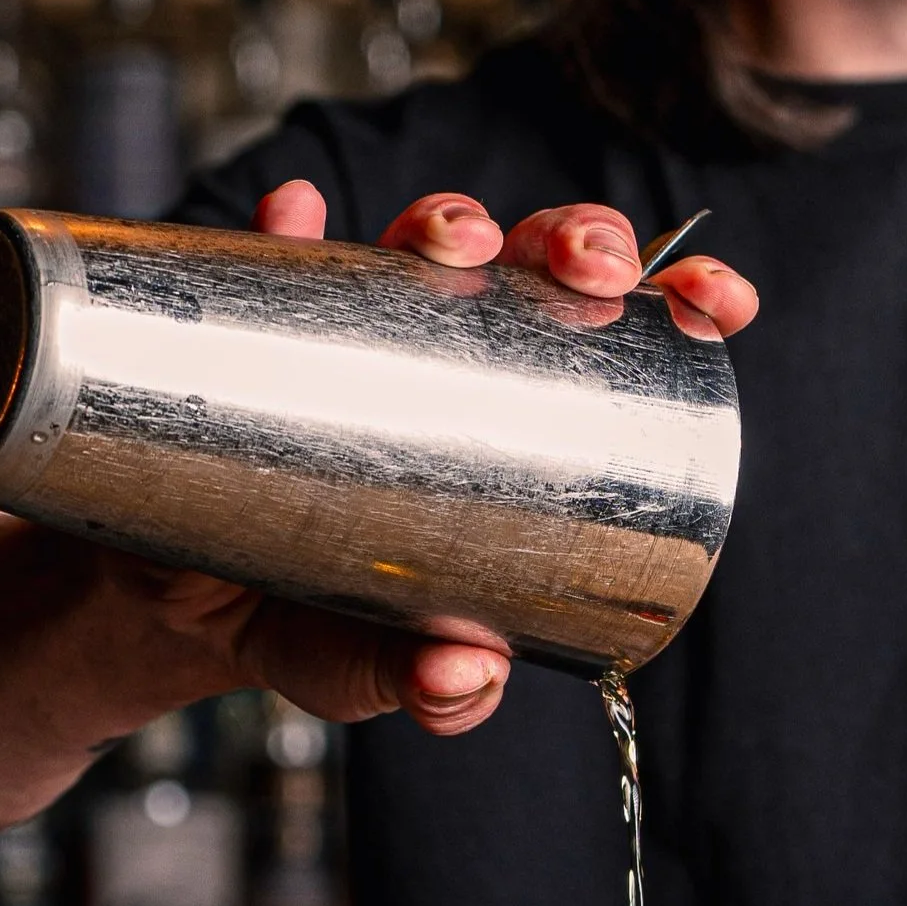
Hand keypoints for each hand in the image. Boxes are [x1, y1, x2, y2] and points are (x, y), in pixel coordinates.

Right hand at [195, 180, 758, 739]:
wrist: (189, 610)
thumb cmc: (323, 623)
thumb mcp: (384, 669)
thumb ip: (436, 688)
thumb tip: (467, 676)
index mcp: (529, 416)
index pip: (625, 337)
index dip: (683, 297)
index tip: (717, 306)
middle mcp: (458, 352)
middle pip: (538, 263)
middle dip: (578, 239)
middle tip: (583, 270)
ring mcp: (364, 328)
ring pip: (427, 241)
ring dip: (453, 220)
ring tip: (454, 247)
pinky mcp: (260, 326)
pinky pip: (277, 256)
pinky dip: (290, 229)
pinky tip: (298, 217)